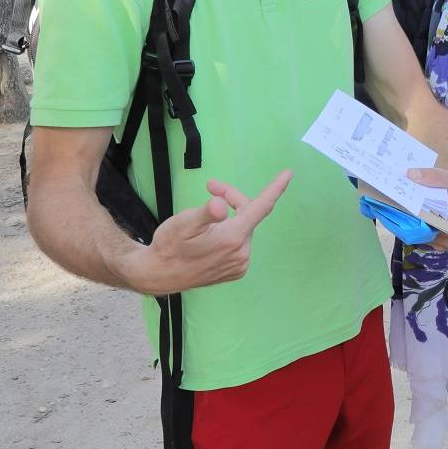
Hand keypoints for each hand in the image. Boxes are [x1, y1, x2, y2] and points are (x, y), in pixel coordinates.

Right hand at [120, 170, 292, 294]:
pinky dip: (230, 233)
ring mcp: (240, 265)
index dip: (275, 189)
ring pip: (243, 229)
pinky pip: (240, 243)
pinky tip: (210, 237)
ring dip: (231, 216)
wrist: (158, 275)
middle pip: (247, 215)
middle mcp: (242, 253)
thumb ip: (205, 213)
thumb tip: (221, 205)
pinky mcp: (236, 271)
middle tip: (210, 186)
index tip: (289, 173)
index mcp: (232, 238)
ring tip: (205, 217)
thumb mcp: (183, 223)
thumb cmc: (169, 245)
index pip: (261, 207)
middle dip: (231, 198)